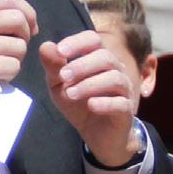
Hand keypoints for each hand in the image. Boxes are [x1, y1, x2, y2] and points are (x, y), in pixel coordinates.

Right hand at [0, 0, 37, 125]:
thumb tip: (28, 21)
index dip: (27, 11)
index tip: (30, 27)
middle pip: (18, 19)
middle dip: (25, 36)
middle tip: (14, 50)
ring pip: (19, 46)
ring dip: (16, 59)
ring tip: (0, 65)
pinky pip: (14, 66)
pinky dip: (10, 75)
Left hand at [40, 28, 142, 163]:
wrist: (96, 134)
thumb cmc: (79, 104)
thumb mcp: (59, 85)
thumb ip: (53, 67)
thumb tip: (45, 45)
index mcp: (98, 59)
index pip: (94, 39)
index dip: (78, 42)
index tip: (61, 51)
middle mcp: (115, 70)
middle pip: (105, 57)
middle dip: (82, 65)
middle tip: (63, 76)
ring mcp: (124, 90)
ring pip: (115, 78)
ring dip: (90, 84)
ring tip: (71, 94)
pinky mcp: (127, 110)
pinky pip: (121, 102)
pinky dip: (105, 102)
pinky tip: (91, 105)